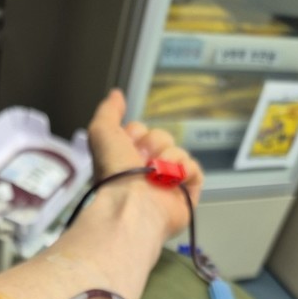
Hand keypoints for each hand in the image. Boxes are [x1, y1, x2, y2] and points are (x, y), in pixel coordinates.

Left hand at [87, 89, 203, 235]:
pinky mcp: (187, 195)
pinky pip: (195, 171)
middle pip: (162, 138)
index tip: (128, 144)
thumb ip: (108, 111)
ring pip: (178, 152)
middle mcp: (146, 171)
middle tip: (142, 161)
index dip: (136, 134)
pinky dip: (186, 171)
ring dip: (168, 159)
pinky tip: (174, 179)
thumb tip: (117, 94)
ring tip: (156, 175)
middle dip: (153, 145)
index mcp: (126, 159)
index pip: (141, 131)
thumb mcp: (102, 133)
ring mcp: (168, 183)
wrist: (131, 204)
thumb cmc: (113, 172)